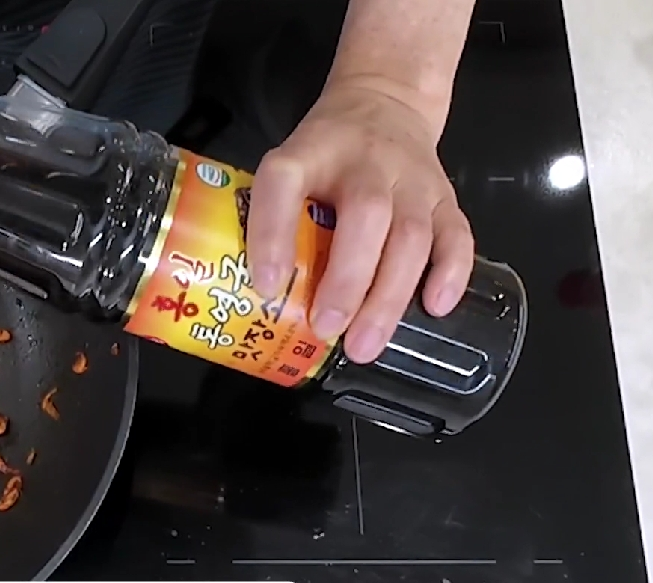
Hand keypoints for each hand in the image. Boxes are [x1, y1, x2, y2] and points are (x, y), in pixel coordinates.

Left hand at [243, 78, 473, 364]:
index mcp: (308, 153)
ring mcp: (411, 180)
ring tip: (365, 343)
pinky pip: (457, 234)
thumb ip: (274, 216)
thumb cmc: (326, 154)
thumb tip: (263, 296)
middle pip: (366, 214)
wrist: (386, 101)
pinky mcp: (445, 196)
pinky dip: (450, 273)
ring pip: (412, 234)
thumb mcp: (288, 166)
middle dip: (346, 280)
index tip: (267, 285)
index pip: (284, 182)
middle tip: (326, 328)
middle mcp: (364, 163)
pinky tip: (433, 308)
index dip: (273, 233)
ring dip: (389, 294)